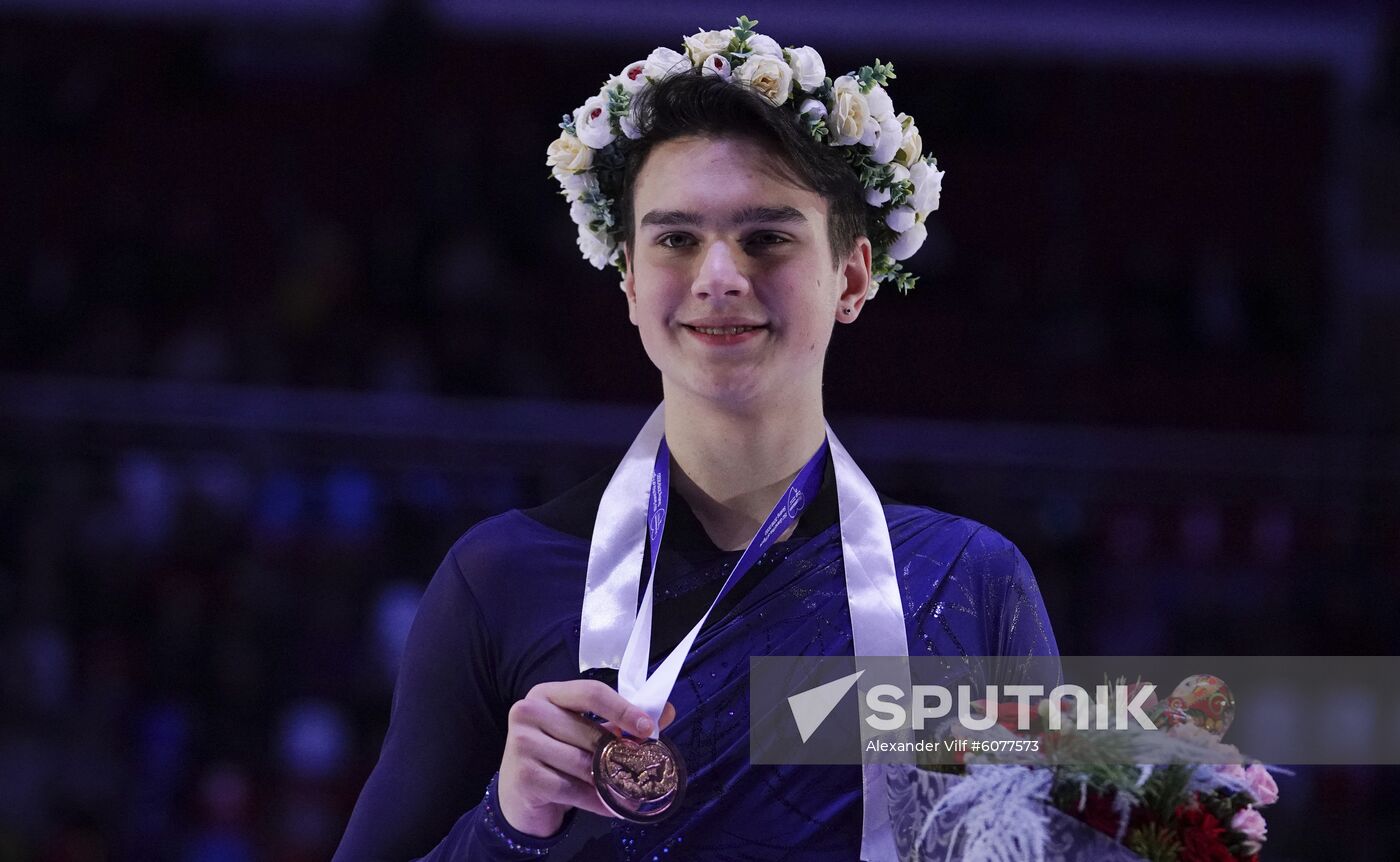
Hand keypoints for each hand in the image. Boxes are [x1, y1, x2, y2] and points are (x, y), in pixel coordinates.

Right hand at [497, 679, 676, 836]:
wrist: (520, 795)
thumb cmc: (556, 757)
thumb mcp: (585, 733)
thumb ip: (621, 722)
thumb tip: (665, 712)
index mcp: (546, 693)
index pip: (591, 692)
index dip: (623, 709)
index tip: (648, 729)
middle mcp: (528, 711)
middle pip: (590, 731)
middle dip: (618, 752)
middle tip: (640, 767)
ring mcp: (521, 743)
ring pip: (583, 762)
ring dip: (608, 779)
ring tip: (625, 789)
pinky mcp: (524, 776)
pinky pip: (573, 789)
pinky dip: (597, 800)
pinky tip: (610, 805)